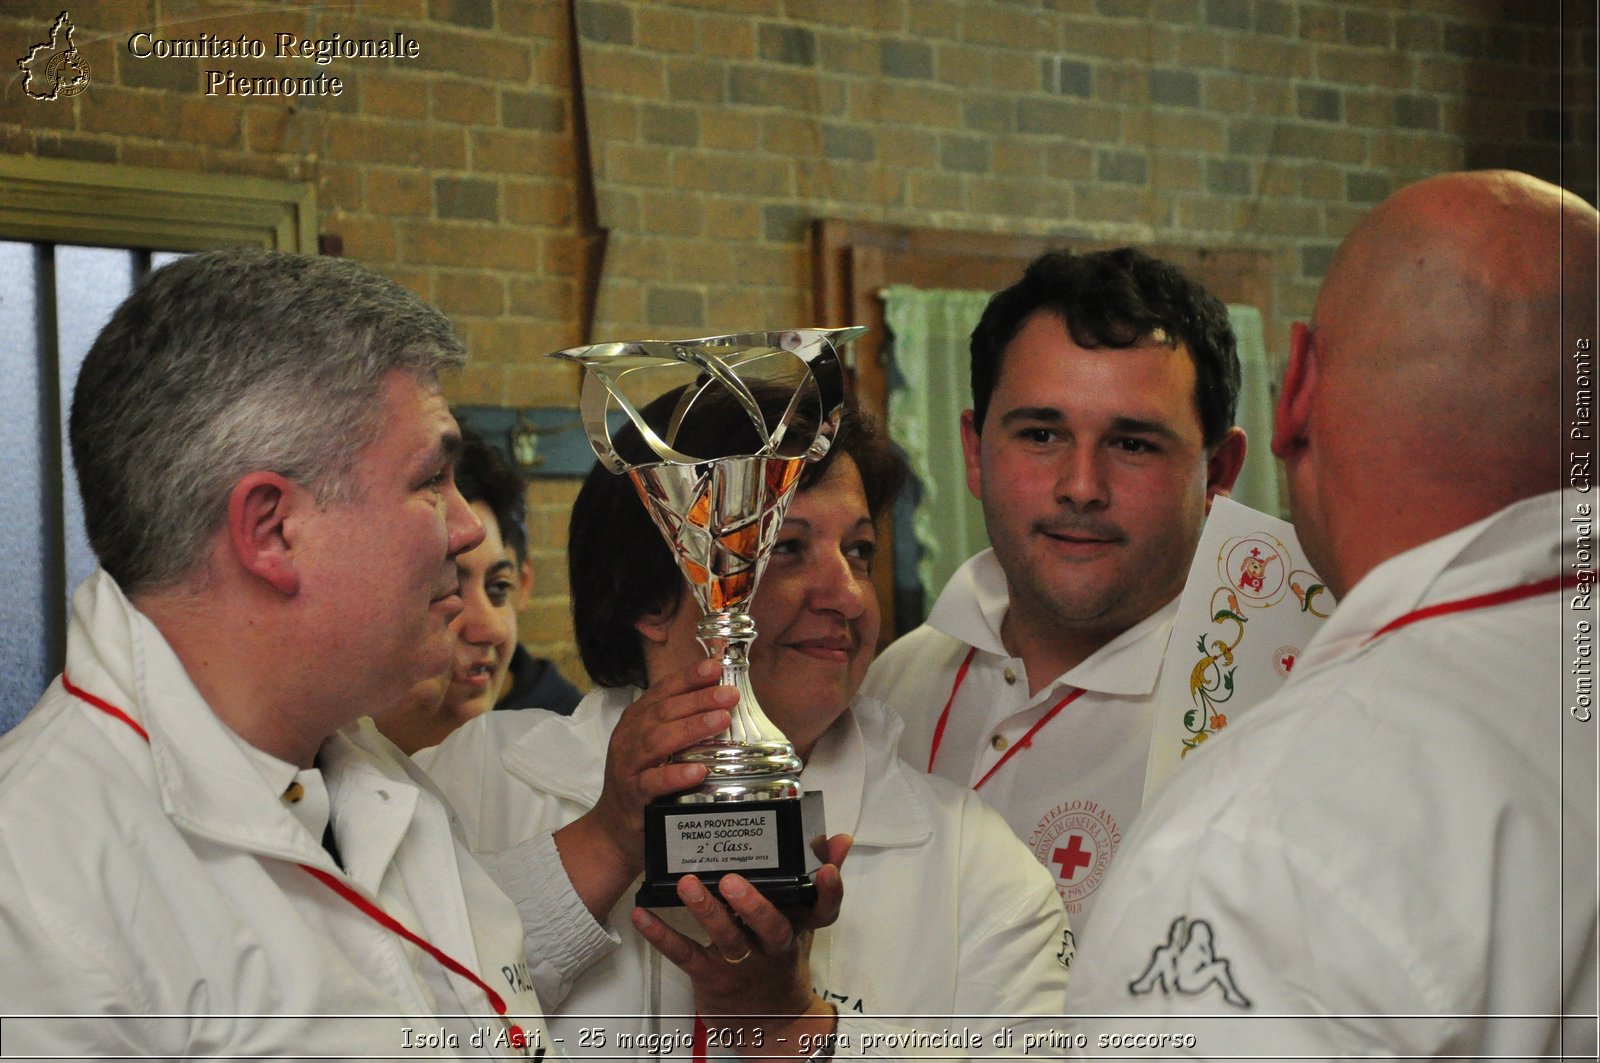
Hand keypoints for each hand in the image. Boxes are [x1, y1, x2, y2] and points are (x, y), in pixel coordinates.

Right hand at [552, 658, 734, 919]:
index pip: (663, 691)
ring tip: (720, 721)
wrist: (613, 829)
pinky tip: (699, 770)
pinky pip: (653, 783)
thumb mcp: (659, 746)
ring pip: (657, 741)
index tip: (715, 667)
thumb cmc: (644, 780)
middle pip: (663, 712)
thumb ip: (683, 723)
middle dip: (698, 699)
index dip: (688, 677)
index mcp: (637, 720)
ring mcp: (628, 766)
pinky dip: (676, 775)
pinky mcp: (632, 796)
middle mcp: (629, 738)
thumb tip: (725, 701)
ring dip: (691, 729)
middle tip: (729, 695)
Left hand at [632, 834, 851, 1058]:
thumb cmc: (780, 959)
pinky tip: (643, 914)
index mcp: (796, 929)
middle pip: (771, 928)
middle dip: (754, 904)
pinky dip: (662, 935)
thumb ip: (815, 879)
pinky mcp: (710, 976)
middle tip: (734, 879)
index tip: (826, 871)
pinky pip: (685, 954)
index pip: (823, 911)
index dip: (828, 891)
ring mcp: (740, 965)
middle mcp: (772, 949)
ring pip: (728, 939)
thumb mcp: (803, 922)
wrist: (770, 1024)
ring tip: (689, 885)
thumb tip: (838, 839)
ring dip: (707, 911)